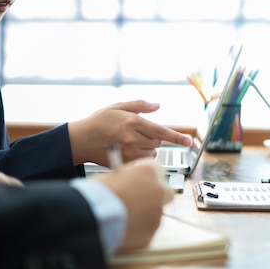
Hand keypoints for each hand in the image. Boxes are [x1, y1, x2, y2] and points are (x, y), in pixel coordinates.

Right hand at [67, 100, 191, 166]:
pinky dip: (141, 156)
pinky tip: (128, 150)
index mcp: (133, 122)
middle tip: (137, 133)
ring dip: (147, 147)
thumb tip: (157, 106)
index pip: (161, 131)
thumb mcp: (118, 107)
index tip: (188, 142)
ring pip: (152, 152)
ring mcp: (129, 152)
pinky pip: (143, 161)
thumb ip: (140, 105)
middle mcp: (132, 138)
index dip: (177, 137)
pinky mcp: (125, 163)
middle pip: (158, 141)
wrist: (81, 140)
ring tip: (130, 142)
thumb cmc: (99, 122)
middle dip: (153, 137)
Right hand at [95, 161, 172, 250]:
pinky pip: (147, 230)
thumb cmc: (97, 195)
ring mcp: (157, 213)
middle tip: (138, 200)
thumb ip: (126, 178)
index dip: (146, 178)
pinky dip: (138, 230)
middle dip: (155, 196)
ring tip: (123, 217)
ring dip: (144, 215)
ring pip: (156, 213)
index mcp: (148, 171)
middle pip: (165, 192)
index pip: (156, 170)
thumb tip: (127, 183)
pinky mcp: (151, 233)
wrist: (93, 217)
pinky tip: (123, 228)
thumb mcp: (110, 176)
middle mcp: (158, 190)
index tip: (139, 183)